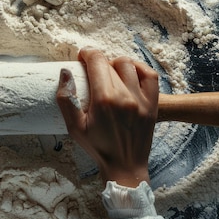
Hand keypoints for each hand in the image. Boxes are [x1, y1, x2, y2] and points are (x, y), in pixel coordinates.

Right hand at [56, 49, 158, 187]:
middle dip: (98, 62)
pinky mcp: (153, 103)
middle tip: (91, 72)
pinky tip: (129, 73)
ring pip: (128, 64)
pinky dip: (139, 68)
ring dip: (116, 64)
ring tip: (109, 73)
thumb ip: (66, 99)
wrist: (125, 165)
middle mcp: (124, 96)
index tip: (81, 57)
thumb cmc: (98, 147)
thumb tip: (65, 72)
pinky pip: (150, 75)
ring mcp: (141, 98)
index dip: (87, 53)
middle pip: (110, 63)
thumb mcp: (74, 127)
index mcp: (104, 100)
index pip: (96, 61)